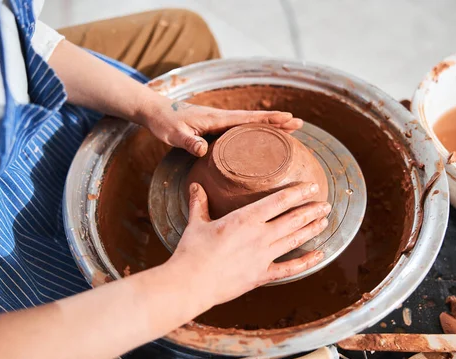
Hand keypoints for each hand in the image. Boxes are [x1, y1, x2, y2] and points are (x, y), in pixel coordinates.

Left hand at [143, 99, 303, 156]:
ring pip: (250, 123)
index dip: (269, 119)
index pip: (248, 118)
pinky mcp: (216, 128)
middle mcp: (222, 118)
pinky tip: (262, 138)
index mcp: (217, 118)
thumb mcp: (174, 134)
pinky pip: (241, 129)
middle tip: (300, 124)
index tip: (288, 119)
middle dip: (278, 121)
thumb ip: (188, 141)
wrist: (155, 112)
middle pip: (255, 119)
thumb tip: (202, 150)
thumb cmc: (165, 122)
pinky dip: (256, 130)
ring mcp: (220, 122)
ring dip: (270, 125)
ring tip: (290, 129)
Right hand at [170, 182, 330, 305]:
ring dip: (311, 229)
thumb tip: (195, 186)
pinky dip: (307, 262)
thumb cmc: (192, 252)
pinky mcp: (261, 275)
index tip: (311, 187)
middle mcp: (260, 235)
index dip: (298, 193)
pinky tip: (319, 255)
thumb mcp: (196, 223)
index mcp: (245, 218)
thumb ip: (199, 203)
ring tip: (325, 221)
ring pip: (295, 239)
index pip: (279, 201)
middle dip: (311, 210)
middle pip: (293, 219)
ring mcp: (263, 256)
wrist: (191, 283)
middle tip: (325, 204)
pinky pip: (290, 269)